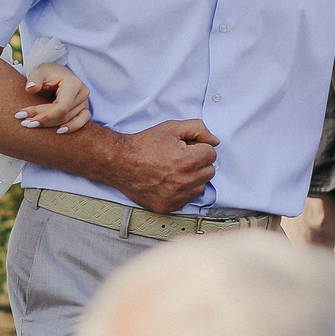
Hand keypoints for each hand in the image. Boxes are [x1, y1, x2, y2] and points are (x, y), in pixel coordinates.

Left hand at [15, 64, 91, 134]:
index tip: (27, 119)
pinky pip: (80, 122)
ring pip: (67, 120)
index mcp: (74, 84)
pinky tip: (58, 132)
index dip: (45, 116)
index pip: (61, 107)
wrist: (57, 74)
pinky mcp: (83, 109)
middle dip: (43, 120)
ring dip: (49, 125)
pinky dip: (71, 128)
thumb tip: (30, 88)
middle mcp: (82, 94)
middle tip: (24, 122)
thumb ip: (34, 78)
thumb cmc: (48, 72)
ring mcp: (84, 103)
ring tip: (31, 125)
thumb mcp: (40, 71)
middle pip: (62, 114)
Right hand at [105, 120, 219, 213]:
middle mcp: (183, 181)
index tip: (186, 147)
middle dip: (198, 163)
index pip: (211, 154)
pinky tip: (169, 182)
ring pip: (201, 186)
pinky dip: (182, 191)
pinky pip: (188, 199)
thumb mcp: (171, 128)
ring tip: (174, 170)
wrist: (120, 162)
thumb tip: (214, 141)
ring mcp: (176, 197)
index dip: (199, 147)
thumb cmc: (144, 144)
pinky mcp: (168, 207)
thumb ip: (198, 129)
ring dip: (193, 178)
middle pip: (209, 172)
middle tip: (180, 158)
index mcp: (187, 160)